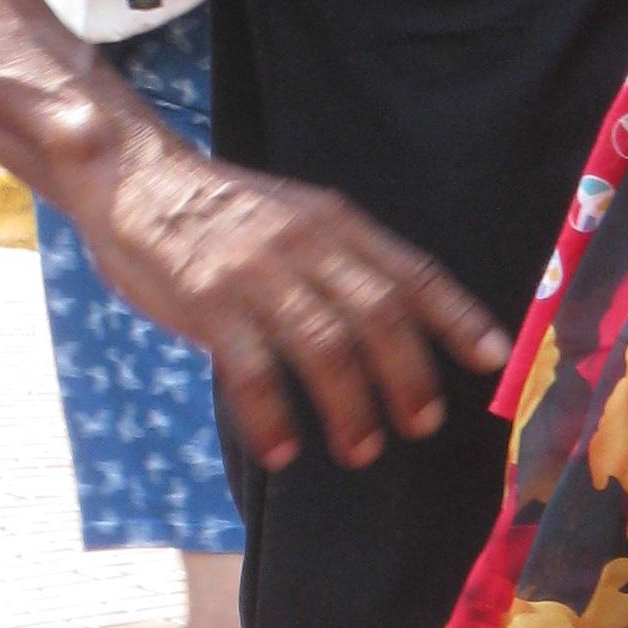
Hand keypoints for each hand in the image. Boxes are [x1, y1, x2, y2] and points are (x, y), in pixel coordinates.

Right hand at [81, 123, 510, 471]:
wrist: (136, 177)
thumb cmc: (223, 215)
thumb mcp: (297, 218)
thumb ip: (346, 264)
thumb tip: (403, 326)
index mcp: (336, 224)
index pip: (413, 271)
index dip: (457, 317)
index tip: (492, 360)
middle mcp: (305, 244)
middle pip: (379, 314)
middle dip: (409, 376)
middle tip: (421, 424)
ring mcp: (256, 272)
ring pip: (324, 345)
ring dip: (350, 406)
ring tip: (361, 450)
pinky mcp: (207, 300)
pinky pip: (251, 369)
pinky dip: (272, 416)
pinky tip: (282, 450)